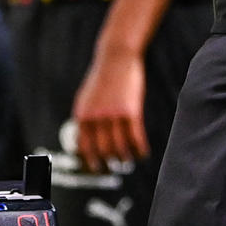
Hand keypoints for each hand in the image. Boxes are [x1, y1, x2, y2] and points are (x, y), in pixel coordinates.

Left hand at [70, 47, 147, 172]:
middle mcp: (96, 118)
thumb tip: (82, 142)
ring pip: (120, 148)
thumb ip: (85, 119)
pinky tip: (143, 153)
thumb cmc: (102, 78)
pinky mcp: (130, 111)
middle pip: (103, 152)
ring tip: (129, 160)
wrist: (116, 56)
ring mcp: (113, 115)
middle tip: (116, 167)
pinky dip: (140, 150)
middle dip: (110, 164)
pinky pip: (136, 138)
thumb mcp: (86, 98)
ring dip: (126, 158)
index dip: (91, 161)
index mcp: (82, 116)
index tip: (98, 168)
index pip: (84, 148)